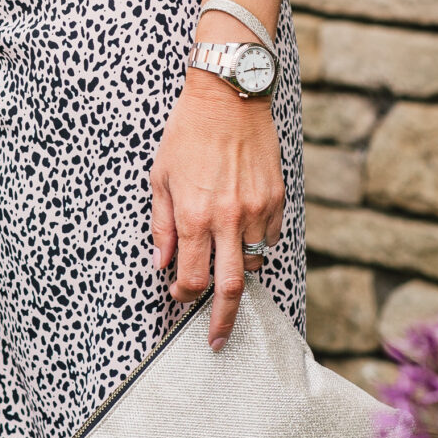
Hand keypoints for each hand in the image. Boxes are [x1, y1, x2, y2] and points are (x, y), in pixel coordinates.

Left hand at [149, 70, 284, 350]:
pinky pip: (270, 238)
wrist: (229, 97)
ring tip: (225, 261)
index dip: (184, 295)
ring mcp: (256, 211)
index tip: (180, 298)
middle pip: (230, 287)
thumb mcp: (160, 177)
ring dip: (238, 270)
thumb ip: (162, 224)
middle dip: (223, 320)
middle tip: (218, 340)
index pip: (192, 278)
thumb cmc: (188, 133)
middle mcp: (228, 219)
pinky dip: (256, 244)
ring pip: (253, 262)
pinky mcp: (276, 200)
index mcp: (194, 215)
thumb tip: (162, 263)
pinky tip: (242, 230)